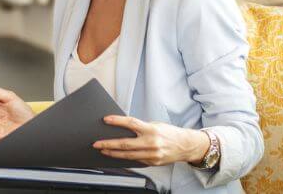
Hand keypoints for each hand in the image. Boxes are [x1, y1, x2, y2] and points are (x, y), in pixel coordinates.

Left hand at [93, 115, 210, 166]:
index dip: (117, 121)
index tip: (106, 120)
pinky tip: (116, 156)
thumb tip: (122, 128)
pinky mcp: (152, 163)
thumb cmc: (169, 133)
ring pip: (127, 155)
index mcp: (151, 130)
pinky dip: (124, 158)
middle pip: (125, 144)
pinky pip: (135, 160)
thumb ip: (140, 127)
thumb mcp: (155, 125)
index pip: (131, 123)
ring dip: (113, 153)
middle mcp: (151, 143)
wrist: (186, 145)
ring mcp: (152, 154)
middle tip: (96, 143)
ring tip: (103, 150)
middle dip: (108, 144)